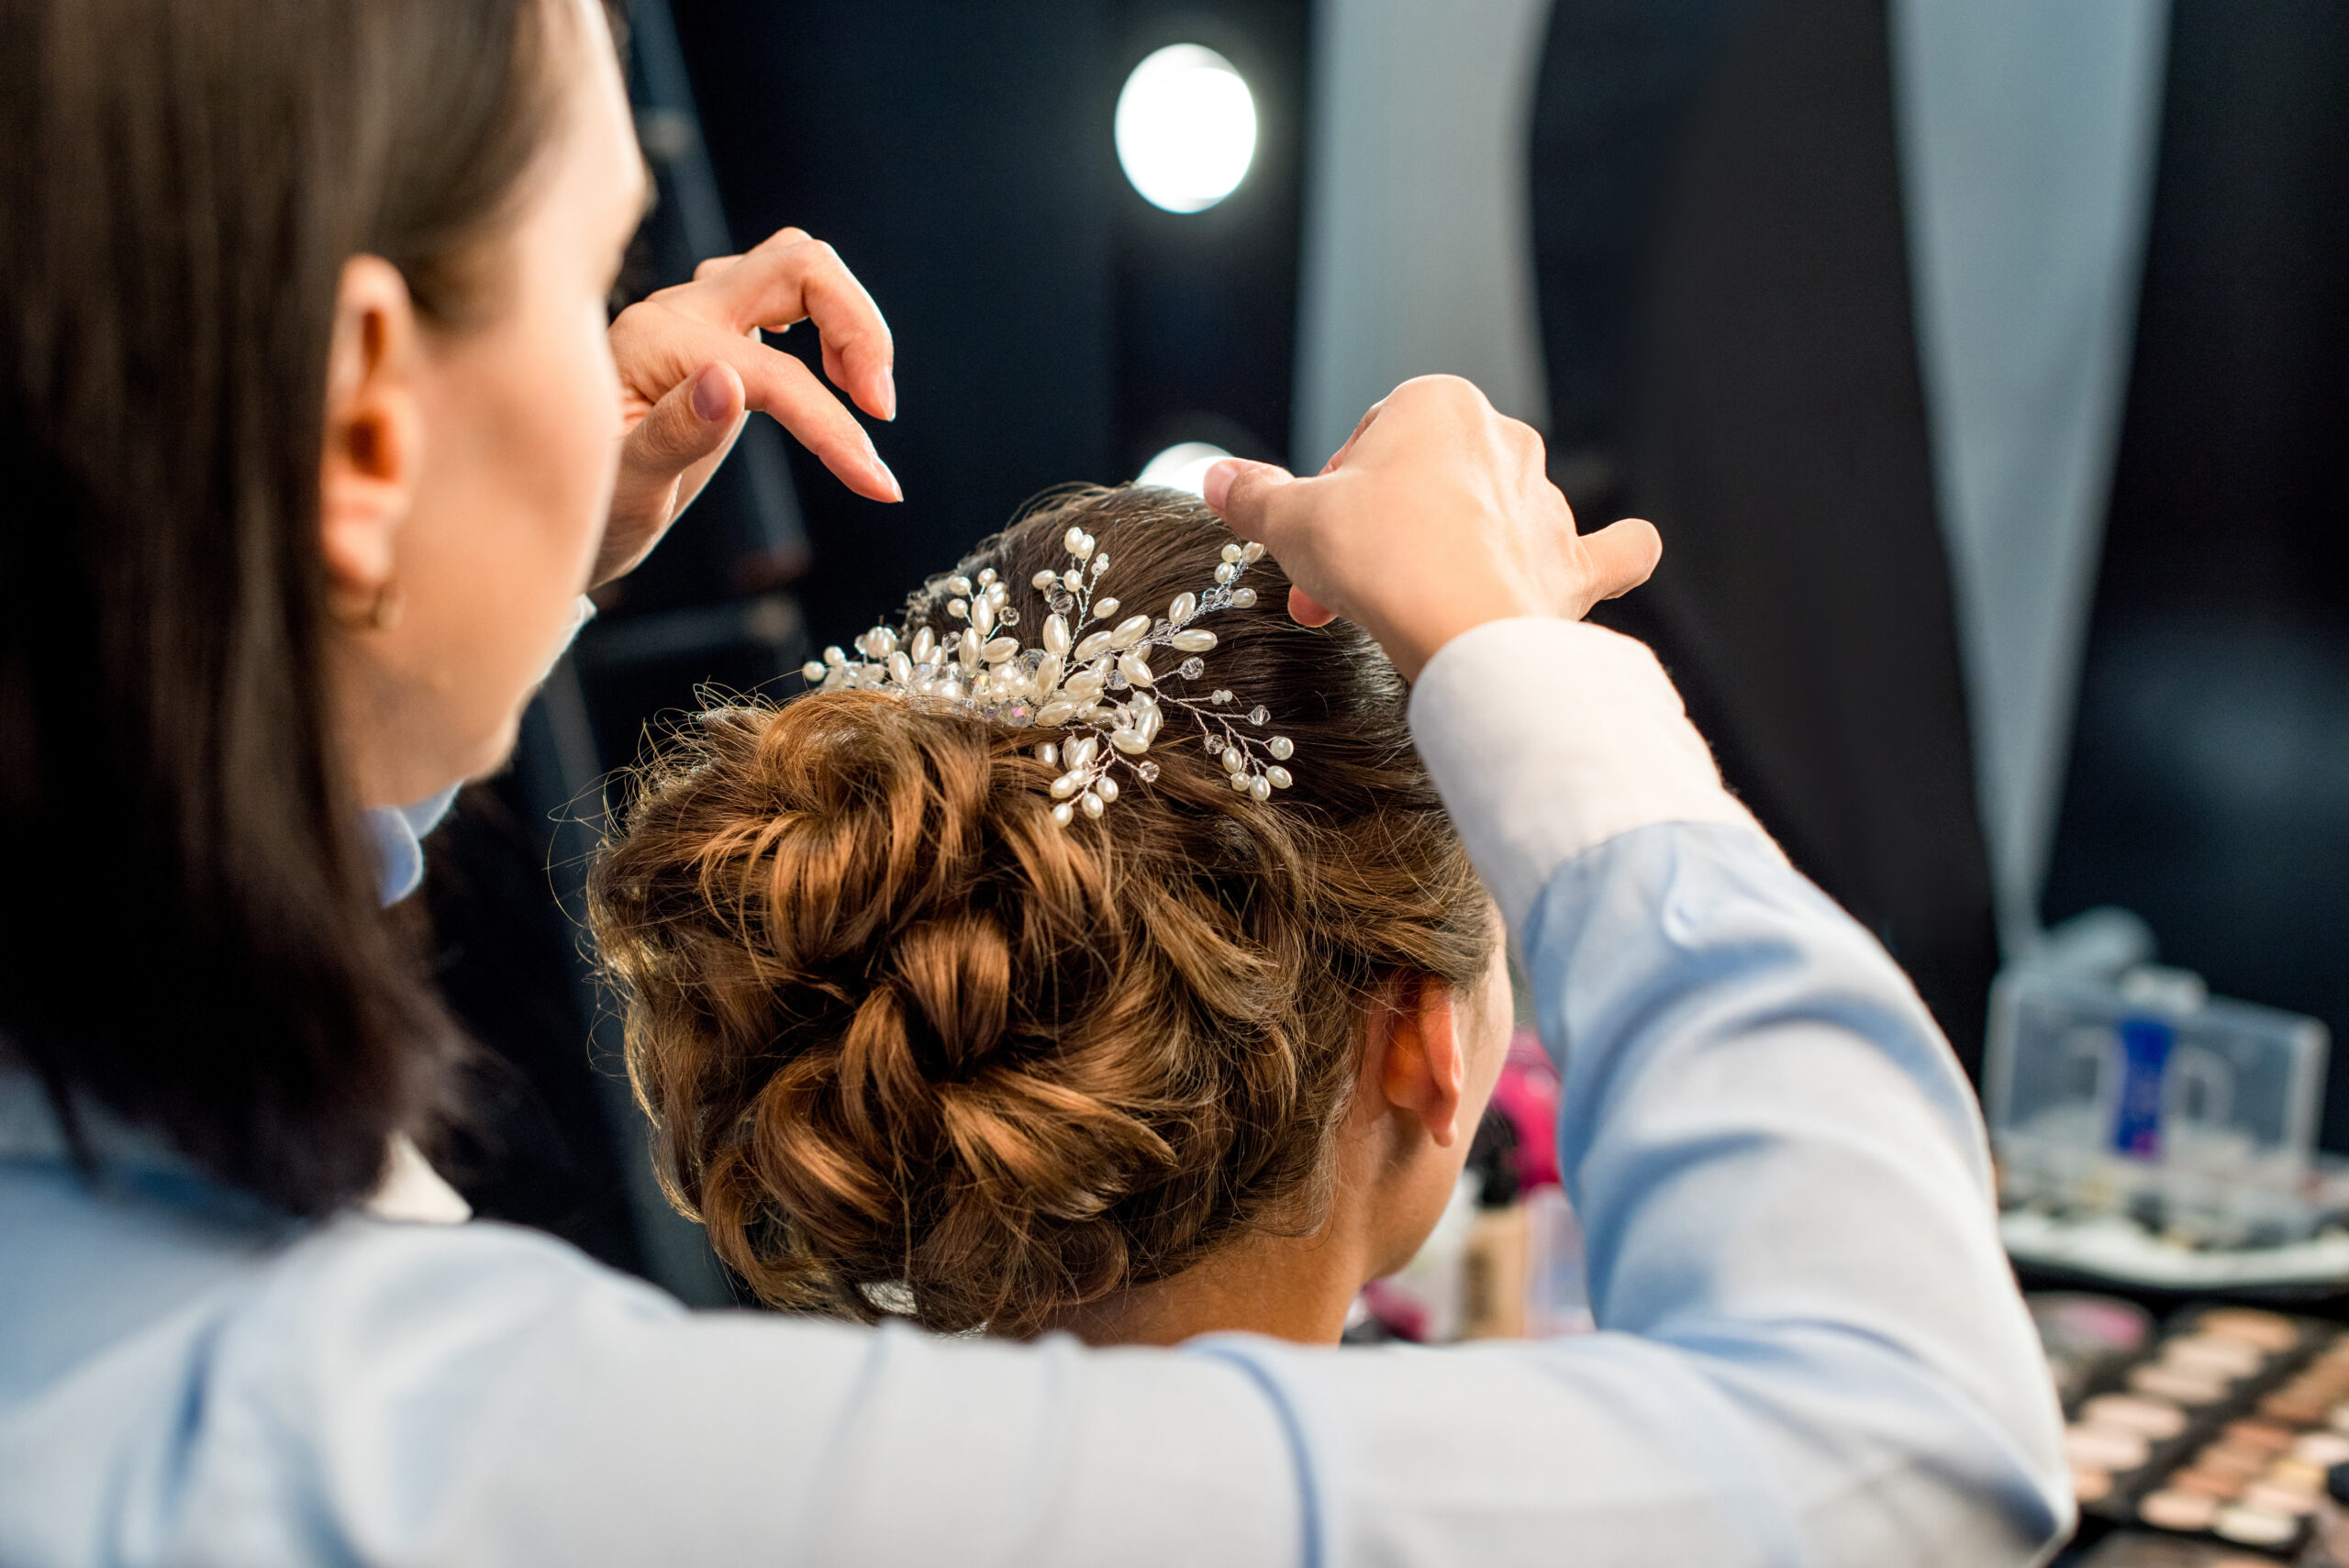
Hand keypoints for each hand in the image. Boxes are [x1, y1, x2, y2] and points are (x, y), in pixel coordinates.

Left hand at [598, 227, 898, 586]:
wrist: (550, 507)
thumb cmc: (585, 508)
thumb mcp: (621, 489)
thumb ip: (670, 434)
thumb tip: (729, 383)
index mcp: (656, 345)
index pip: (774, 373)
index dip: (834, 428)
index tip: (878, 486)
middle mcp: (679, 312)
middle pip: (799, 264)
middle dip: (859, 328)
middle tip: (881, 410)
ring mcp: (700, 314)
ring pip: (800, 267)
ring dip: (851, 321)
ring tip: (869, 400)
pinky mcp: (719, 330)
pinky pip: (791, 294)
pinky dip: (833, 327)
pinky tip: (841, 383)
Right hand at [1201, 375, 1660, 680]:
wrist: (1462, 630)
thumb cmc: (1379, 559)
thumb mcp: (1292, 522)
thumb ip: (1254, 497)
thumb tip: (1216, 479)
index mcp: (1437, 404)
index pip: (1367, 444)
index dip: (1330, 501)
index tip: (1311, 549)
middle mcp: (1503, 438)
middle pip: (1422, 485)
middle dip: (1373, 538)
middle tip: (1334, 594)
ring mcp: (1545, 502)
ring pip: (1489, 518)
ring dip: (1445, 556)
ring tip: (1402, 609)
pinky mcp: (1573, 563)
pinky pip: (1608, 550)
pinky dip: (1615, 553)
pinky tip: (1628, 551)